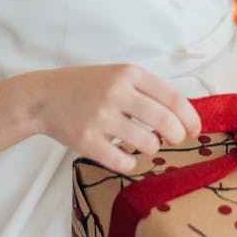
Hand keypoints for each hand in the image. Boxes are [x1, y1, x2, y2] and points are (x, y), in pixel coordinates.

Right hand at [36, 64, 200, 173]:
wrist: (42, 97)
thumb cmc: (85, 86)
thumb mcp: (116, 75)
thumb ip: (146, 90)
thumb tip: (182, 115)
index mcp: (128, 73)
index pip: (172, 97)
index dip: (189, 117)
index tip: (194, 129)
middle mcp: (116, 92)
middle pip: (165, 121)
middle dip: (177, 135)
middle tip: (176, 140)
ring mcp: (100, 116)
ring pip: (147, 143)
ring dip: (152, 148)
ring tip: (145, 144)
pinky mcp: (87, 140)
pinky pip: (123, 161)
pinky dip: (130, 163)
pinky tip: (126, 157)